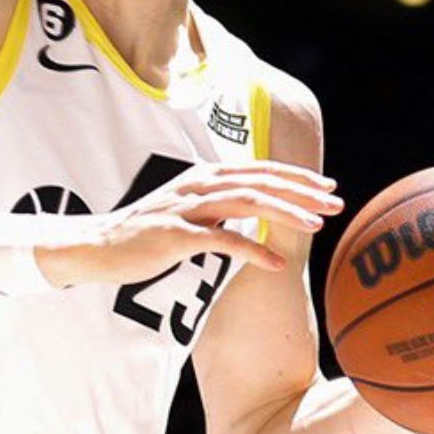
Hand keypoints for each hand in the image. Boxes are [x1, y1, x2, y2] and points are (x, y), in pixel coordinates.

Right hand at [38, 160, 342, 286]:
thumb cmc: (144, 232)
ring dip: (284, 213)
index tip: (327, 187)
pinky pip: (221, 241)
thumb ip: (217, 206)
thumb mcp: (185, 210)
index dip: (295, 176)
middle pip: (259, 182)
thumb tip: (253, 212)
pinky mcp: (174, 235)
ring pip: (245, 203)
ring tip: (315, 225)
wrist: (97, 245)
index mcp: (203, 176)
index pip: (258, 170)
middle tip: (336, 203)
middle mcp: (197, 185)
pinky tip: (275, 263)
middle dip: (301, 191)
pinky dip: (252, 250)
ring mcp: (185, 209)